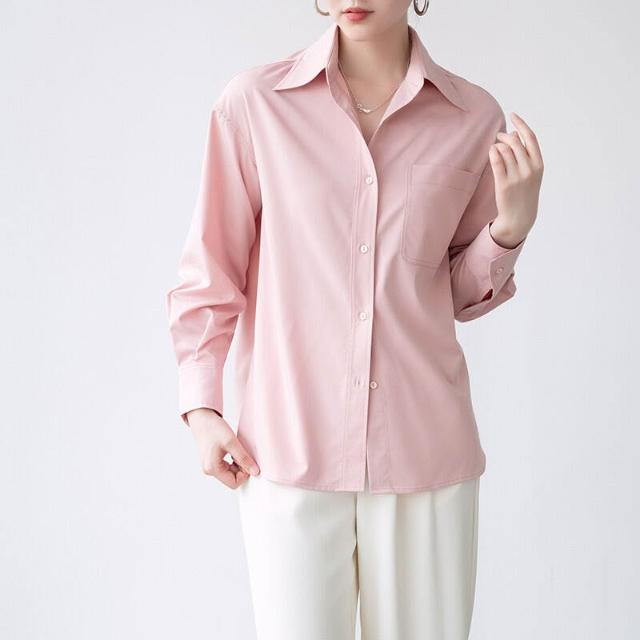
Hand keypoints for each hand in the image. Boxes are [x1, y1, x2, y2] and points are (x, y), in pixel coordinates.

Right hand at [186, 408, 259, 488]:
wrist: (202, 417)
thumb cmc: (213, 428)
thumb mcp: (232, 443)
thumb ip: (243, 459)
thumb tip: (255, 472)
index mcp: (212, 468)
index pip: (234, 483)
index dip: (244, 474)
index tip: (247, 460)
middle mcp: (209, 470)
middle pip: (232, 479)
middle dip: (241, 469)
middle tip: (243, 453)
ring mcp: (209, 466)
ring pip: (230, 473)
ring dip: (237, 464)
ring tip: (237, 450)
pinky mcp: (211, 461)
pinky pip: (226, 467)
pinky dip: (233, 461)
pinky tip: (233, 450)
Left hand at [488, 112, 543, 248]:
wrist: (520, 216)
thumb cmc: (524, 191)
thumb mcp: (531, 173)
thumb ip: (525, 154)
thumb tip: (515, 133)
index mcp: (538, 164)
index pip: (530, 137)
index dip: (521, 123)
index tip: (513, 115)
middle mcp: (529, 169)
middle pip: (515, 142)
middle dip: (505, 135)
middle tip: (498, 135)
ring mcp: (516, 177)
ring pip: (504, 150)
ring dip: (497, 145)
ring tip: (495, 148)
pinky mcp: (504, 184)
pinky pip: (496, 161)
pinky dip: (492, 152)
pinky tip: (491, 151)